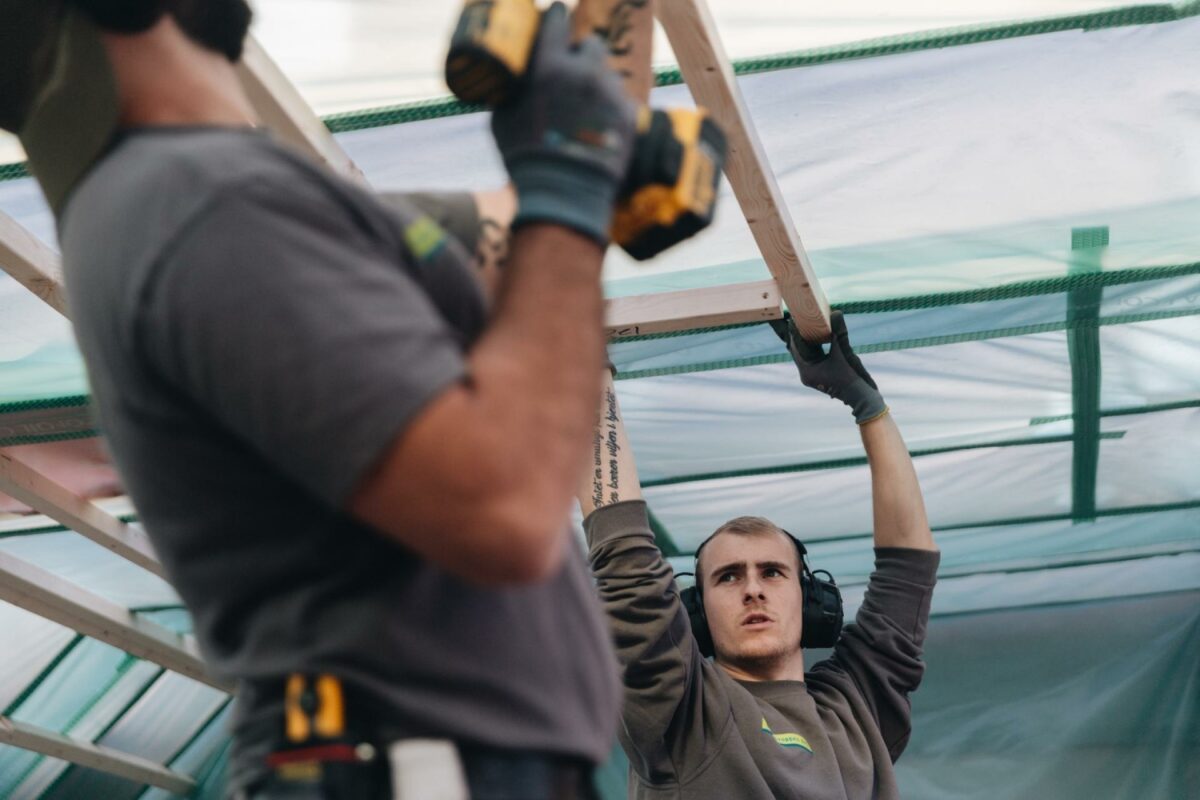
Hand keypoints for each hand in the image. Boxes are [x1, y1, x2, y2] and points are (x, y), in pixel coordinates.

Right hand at [490, 2, 637, 245]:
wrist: (564, 193)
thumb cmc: (526, 158)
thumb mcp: (502, 120)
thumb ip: (509, 93)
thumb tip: (508, 82)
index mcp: (550, 66)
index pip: (558, 19)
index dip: (555, 17)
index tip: (554, 19)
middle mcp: (584, 72)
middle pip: (590, 44)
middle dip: (581, 52)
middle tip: (571, 69)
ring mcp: (610, 93)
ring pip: (607, 74)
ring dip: (596, 82)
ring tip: (584, 104)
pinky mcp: (629, 115)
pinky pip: (621, 100)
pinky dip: (610, 108)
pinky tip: (599, 123)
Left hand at [769, 310, 887, 423]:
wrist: (860, 397)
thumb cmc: (852, 377)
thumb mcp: (845, 352)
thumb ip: (839, 332)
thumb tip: (836, 313)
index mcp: (807, 370)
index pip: (797, 346)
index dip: (795, 331)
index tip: (794, 317)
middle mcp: (806, 373)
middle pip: (798, 349)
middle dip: (798, 333)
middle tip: (796, 316)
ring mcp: (812, 374)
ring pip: (804, 352)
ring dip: (805, 338)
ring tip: (803, 322)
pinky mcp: (818, 373)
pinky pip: (812, 356)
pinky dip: (813, 345)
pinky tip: (814, 334)